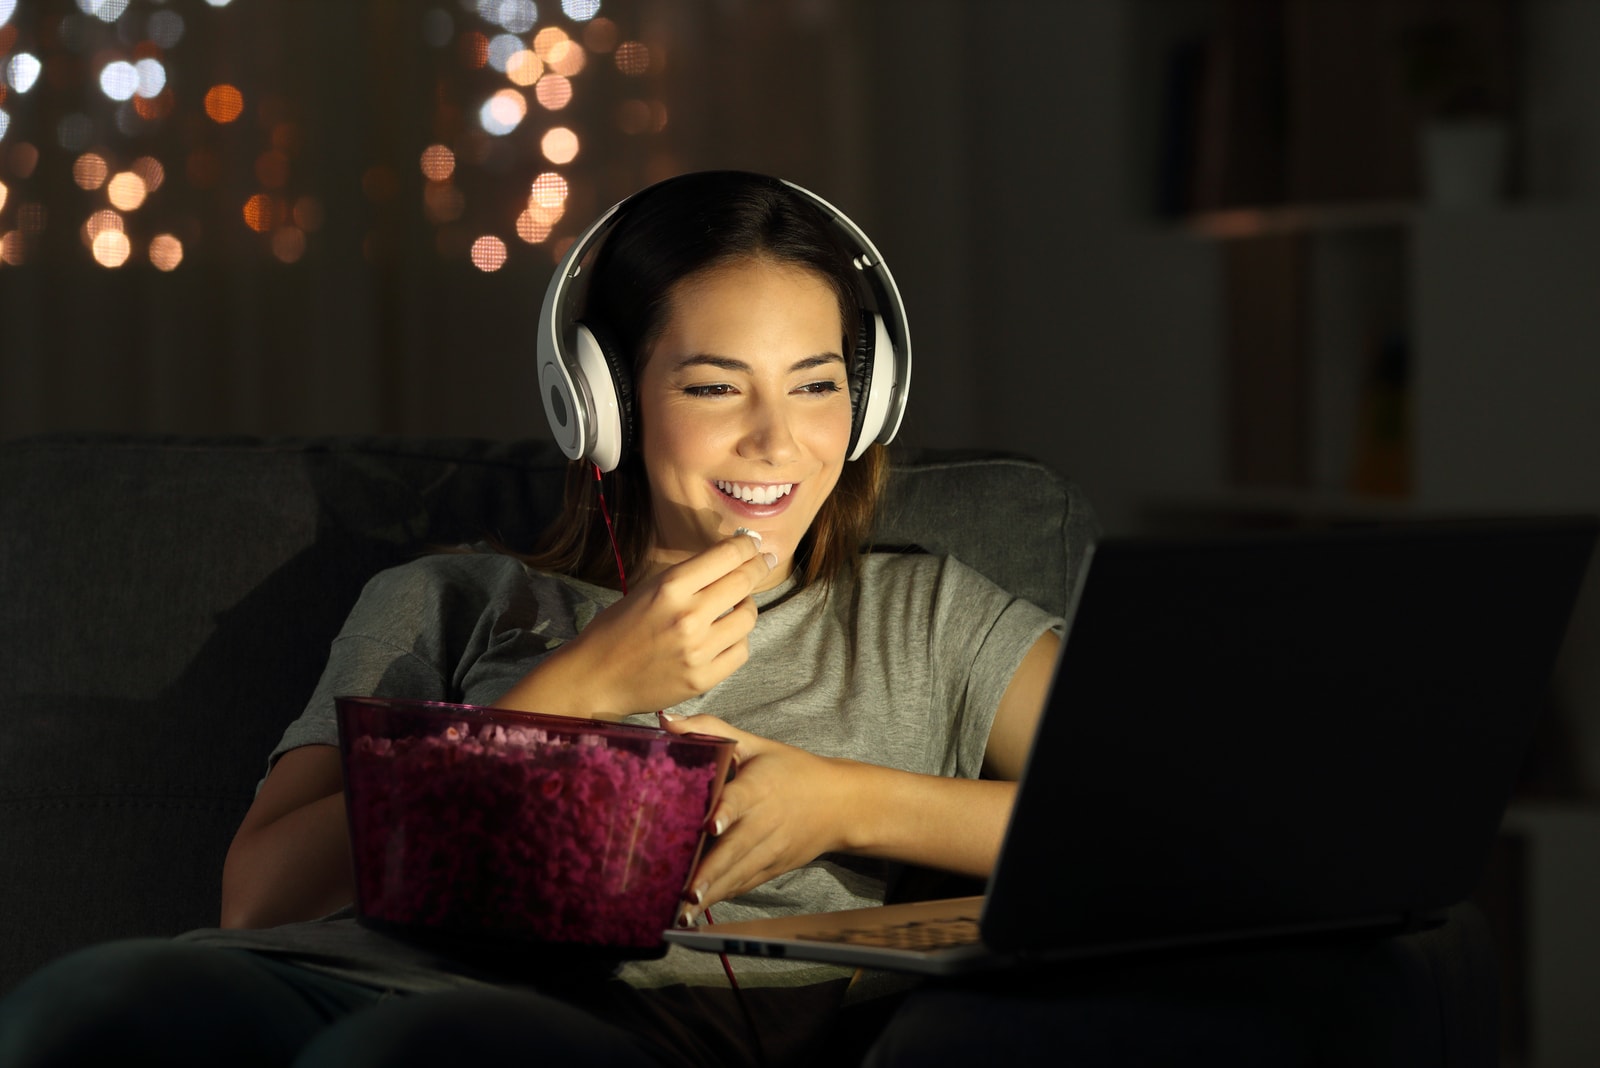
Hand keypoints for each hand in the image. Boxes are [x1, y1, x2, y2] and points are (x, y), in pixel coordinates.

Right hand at [499, 532, 775, 717]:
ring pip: (748, 618)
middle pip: (744, 582)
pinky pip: (741, 651)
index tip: (754, 543)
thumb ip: (689, 577)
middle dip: (758, 567)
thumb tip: (730, 559)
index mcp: (670, 587)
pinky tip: (724, 637)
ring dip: (746, 607)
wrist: (596, 678)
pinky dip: (737, 640)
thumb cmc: (617, 628)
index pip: (727, 556)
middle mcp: (688, 616)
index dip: (747, 545)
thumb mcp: (648, 589)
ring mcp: (698, 650)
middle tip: (764, 562)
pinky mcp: (703, 678)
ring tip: (735, 606)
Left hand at [658, 712, 853, 917]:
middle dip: (711, 870)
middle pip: (736, 848)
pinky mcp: (774, 867)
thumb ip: (710, 729)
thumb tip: (664, 721)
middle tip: (685, 890)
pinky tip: (698, 909)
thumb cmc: (791, 770)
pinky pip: (746, 883)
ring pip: (739, 872)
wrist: (840, 804)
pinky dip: (724, 895)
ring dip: (713, 891)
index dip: (727, 811)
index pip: (741, 798)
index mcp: (760, 786)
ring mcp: (772, 848)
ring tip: (684, 911)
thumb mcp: (756, 743)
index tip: (711, 824)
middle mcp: (766, 821)